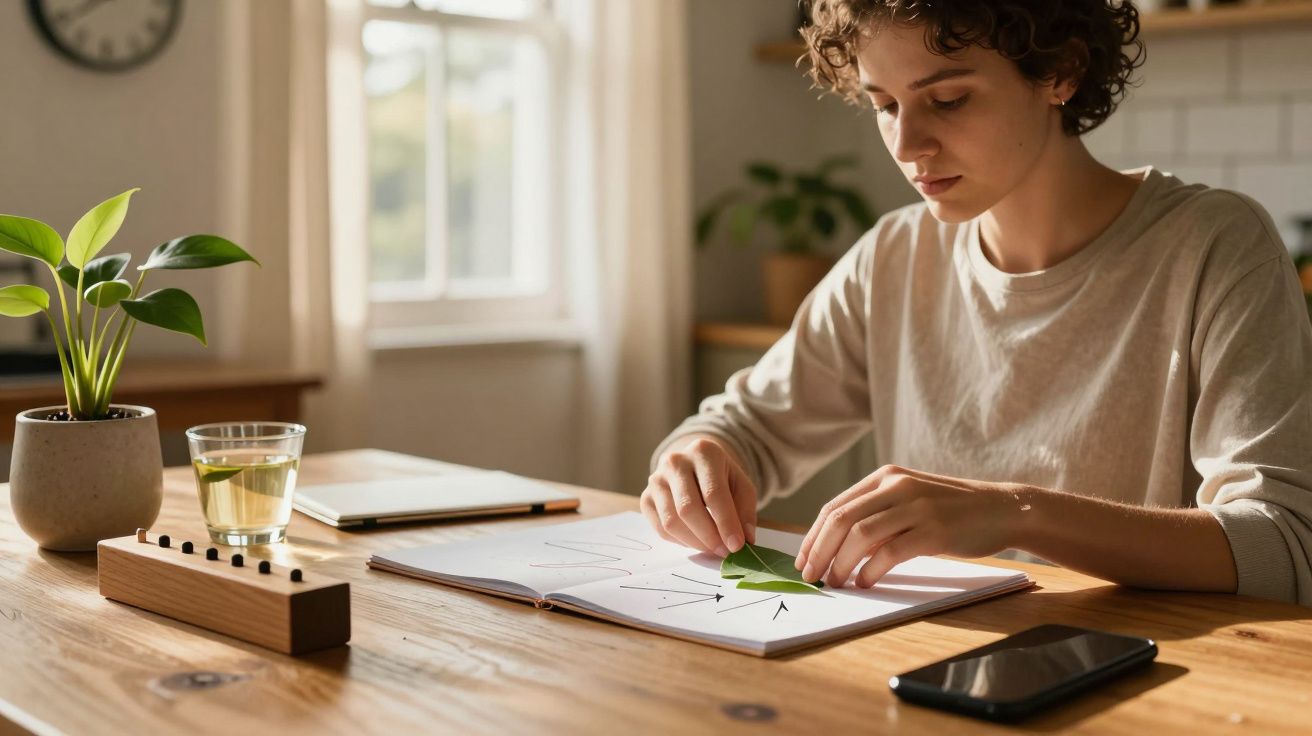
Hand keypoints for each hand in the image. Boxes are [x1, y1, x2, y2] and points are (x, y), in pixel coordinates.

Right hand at [641, 435, 757, 555]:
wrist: (694, 465)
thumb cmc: (721, 477)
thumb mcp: (741, 486)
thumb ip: (745, 511)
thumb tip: (744, 540)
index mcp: (703, 452)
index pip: (713, 493)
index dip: (726, 522)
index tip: (737, 545)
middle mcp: (675, 462)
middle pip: (688, 508)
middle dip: (709, 536)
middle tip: (724, 551)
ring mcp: (656, 479)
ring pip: (671, 521)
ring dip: (695, 542)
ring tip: (712, 548)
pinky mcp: (646, 497)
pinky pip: (660, 529)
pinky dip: (680, 541)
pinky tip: (696, 540)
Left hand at [795, 465, 1031, 587]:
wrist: (1001, 509)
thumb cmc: (951, 511)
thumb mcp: (908, 502)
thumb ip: (877, 517)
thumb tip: (835, 549)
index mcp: (885, 477)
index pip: (834, 507)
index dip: (813, 537)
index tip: (802, 561)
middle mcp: (896, 486)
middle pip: (841, 520)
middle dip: (819, 551)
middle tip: (810, 576)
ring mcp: (916, 506)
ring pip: (861, 535)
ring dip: (841, 563)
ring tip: (836, 582)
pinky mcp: (934, 529)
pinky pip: (891, 552)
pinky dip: (871, 570)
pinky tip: (865, 582)